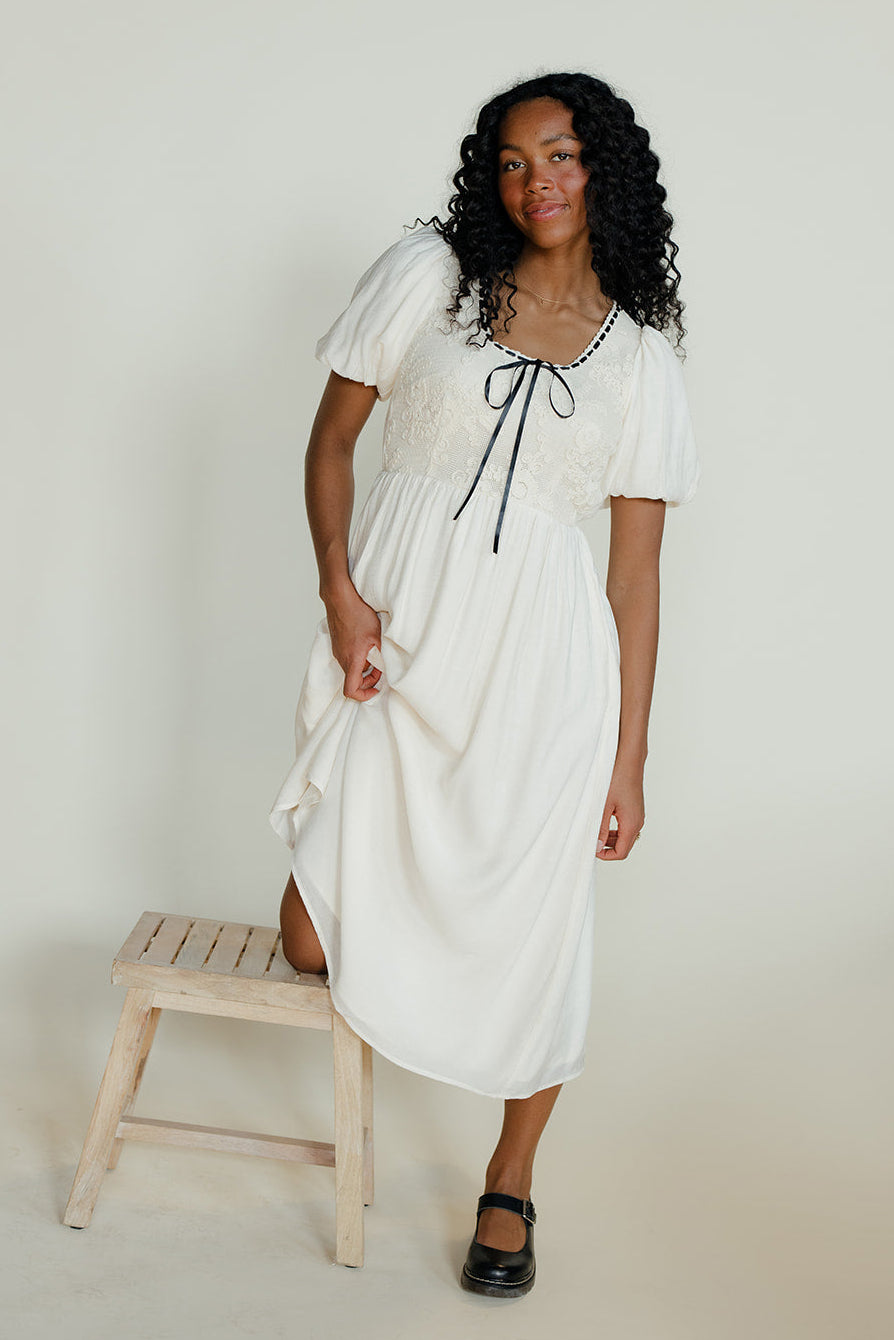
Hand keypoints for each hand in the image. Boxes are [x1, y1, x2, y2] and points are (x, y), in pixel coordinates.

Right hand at [323, 584, 383, 702]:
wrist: (340, 599)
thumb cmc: (357, 615)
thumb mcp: (377, 637)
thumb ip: (379, 656)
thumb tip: (383, 667)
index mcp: (352, 660)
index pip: (351, 690)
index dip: (364, 695)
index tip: (376, 688)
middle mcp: (342, 659)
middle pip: (353, 682)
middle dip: (368, 680)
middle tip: (380, 668)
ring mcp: (337, 652)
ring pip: (350, 671)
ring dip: (364, 669)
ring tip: (375, 655)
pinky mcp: (337, 646)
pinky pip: (347, 660)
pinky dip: (358, 660)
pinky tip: (366, 647)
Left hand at [596, 762, 644, 859]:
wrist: (629, 761)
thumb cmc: (617, 779)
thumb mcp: (604, 806)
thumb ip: (600, 828)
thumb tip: (597, 846)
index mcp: (631, 824)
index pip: (621, 852)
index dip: (606, 855)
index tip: (592, 849)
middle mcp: (638, 822)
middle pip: (624, 846)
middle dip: (607, 848)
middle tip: (591, 841)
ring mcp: (638, 816)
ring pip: (625, 837)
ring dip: (610, 839)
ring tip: (594, 832)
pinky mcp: (635, 810)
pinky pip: (626, 827)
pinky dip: (615, 830)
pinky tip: (602, 823)